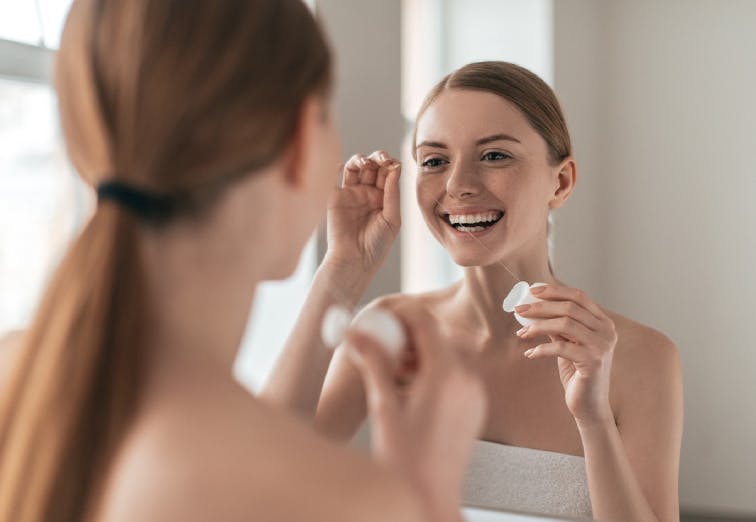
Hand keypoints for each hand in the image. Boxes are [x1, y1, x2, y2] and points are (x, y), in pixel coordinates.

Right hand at [324, 150, 400, 274]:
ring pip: (354, 167)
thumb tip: (396, 167)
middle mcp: (367, 193)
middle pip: (373, 166)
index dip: (391, 164)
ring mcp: (350, 193)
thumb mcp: (392, 218)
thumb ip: (393, 193)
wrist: (354, 260)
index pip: (388, 173)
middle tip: (382, 159)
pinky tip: (341, 165)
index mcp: (383, 197)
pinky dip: (336, 167)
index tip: (394, 163)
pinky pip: (333, 177)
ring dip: (361, 159)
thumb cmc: (376, 245)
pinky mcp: (334, 197)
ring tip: (365, 163)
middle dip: (378, 158)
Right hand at [344, 307, 485, 520]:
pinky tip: (411, 389)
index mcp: (446, 375)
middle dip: (410, 336)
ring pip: (448, 355)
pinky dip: (434, 372)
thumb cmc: (407, 461)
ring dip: (421, 354)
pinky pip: (456, 375)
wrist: (430, 499)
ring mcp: (475, 394)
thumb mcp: (384, 407)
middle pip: (438, 337)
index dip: (403, 313)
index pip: (426, 323)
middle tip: (384, 344)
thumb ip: (373, 363)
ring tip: (394, 371)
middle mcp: (467, 380)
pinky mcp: (475, 407)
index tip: (384, 315)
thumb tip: (356, 334)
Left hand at [515, 285, 617, 426]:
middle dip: (540, 307)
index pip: (579, 296)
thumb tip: (534, 308)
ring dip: (538, 326)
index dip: (555, 291)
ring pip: (565, 324)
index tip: (532, 291)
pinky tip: (530, 354)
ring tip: (521, 333)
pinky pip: (560, 348)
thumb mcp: (568, 344)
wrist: (589, 405)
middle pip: (569, 308)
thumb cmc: (578, 372)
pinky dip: (541, 349)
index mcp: (603, 322)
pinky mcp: (593, 362)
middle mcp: (607, 331)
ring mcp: (602, 346)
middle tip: (519, 310)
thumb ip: (558, 327)